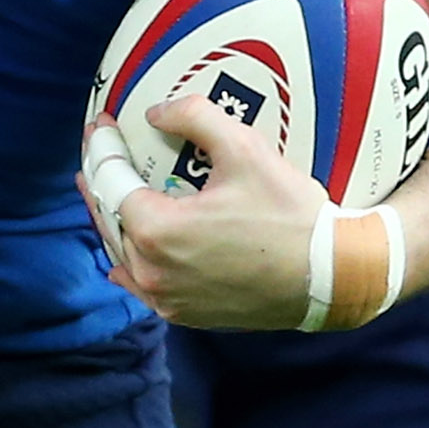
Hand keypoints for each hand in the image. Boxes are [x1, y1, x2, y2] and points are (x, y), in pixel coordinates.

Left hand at [91, 96, 341, 331]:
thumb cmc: (290, 215)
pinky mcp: (185, 314)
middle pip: (109, 218)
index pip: (111, 181)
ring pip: (123, 252)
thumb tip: (157, 113)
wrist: (328, 276)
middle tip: (99, 154)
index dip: (102, 147)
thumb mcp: (245, 150)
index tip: (102, 124)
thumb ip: (195, 117)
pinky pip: (143, 284)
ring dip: (115, 220)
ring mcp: (166, 298)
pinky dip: (132, 261)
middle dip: (100, 181)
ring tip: (111, 195)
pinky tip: (127, 255)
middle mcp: (151, 271)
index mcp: (157, 230)